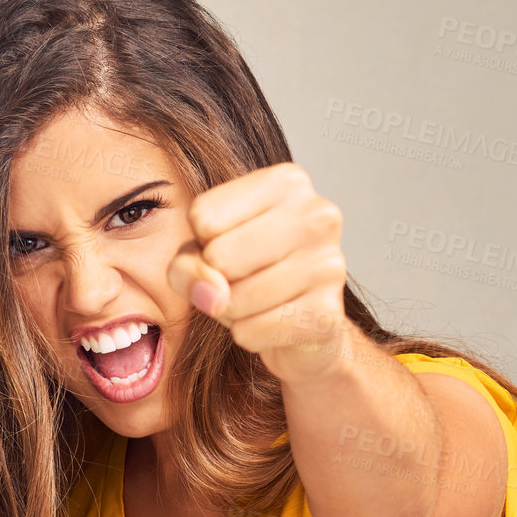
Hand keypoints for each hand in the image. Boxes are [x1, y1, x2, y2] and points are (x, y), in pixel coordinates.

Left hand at [167, 162, 350, 383]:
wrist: (305, 324)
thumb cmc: (250, 273)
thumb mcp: (204, 252)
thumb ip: (187, 264)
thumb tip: (213, 297)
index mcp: (288, 181)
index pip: (203, 216)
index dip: (203, 242)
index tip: (232, 243)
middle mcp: (317, 215)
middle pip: (218, 257)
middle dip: (216, 281)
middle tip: (245, 279)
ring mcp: (329, 265)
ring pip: (233, 300)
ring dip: (231, 312)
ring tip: (259, 302)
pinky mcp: (326, 315)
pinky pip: (251, 332)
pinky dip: (249, 335)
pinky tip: (273, 323)